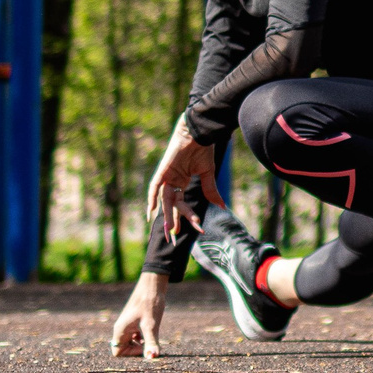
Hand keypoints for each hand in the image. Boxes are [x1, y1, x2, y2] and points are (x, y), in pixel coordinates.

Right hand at [112, 272, 169, 357]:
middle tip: (150, 344)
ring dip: (140, 344)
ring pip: (129, 342)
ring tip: (152, 337)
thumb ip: (151, 343)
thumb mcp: (151, 326)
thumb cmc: (150, 304)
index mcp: (120, 330)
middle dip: (136, 350)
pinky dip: (142, 337)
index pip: (117, 352)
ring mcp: (127, 324)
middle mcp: (121, 328)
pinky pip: (134, 335)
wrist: (153, 285)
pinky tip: (151, 332)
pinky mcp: (133, 320)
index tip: (144, 346)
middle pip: (123, 348)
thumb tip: (152, 357)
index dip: (130, 354)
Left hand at [145, 121, 221, 243]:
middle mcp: (172, 181)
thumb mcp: (208, 174)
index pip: (183, 205)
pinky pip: (154, 186)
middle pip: (171, 206)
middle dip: (172, 223)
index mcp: (181, 182)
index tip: (198, 229)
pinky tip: (151, 211)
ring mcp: (166, 176)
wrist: (199, 133)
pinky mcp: (163, 170)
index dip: (189, 217)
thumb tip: (222, 206)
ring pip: (164, 200)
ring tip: (170, 231)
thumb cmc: (203, 149)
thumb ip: (210, 190)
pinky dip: (152, 198)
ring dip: (166, 215)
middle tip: (174, 239)